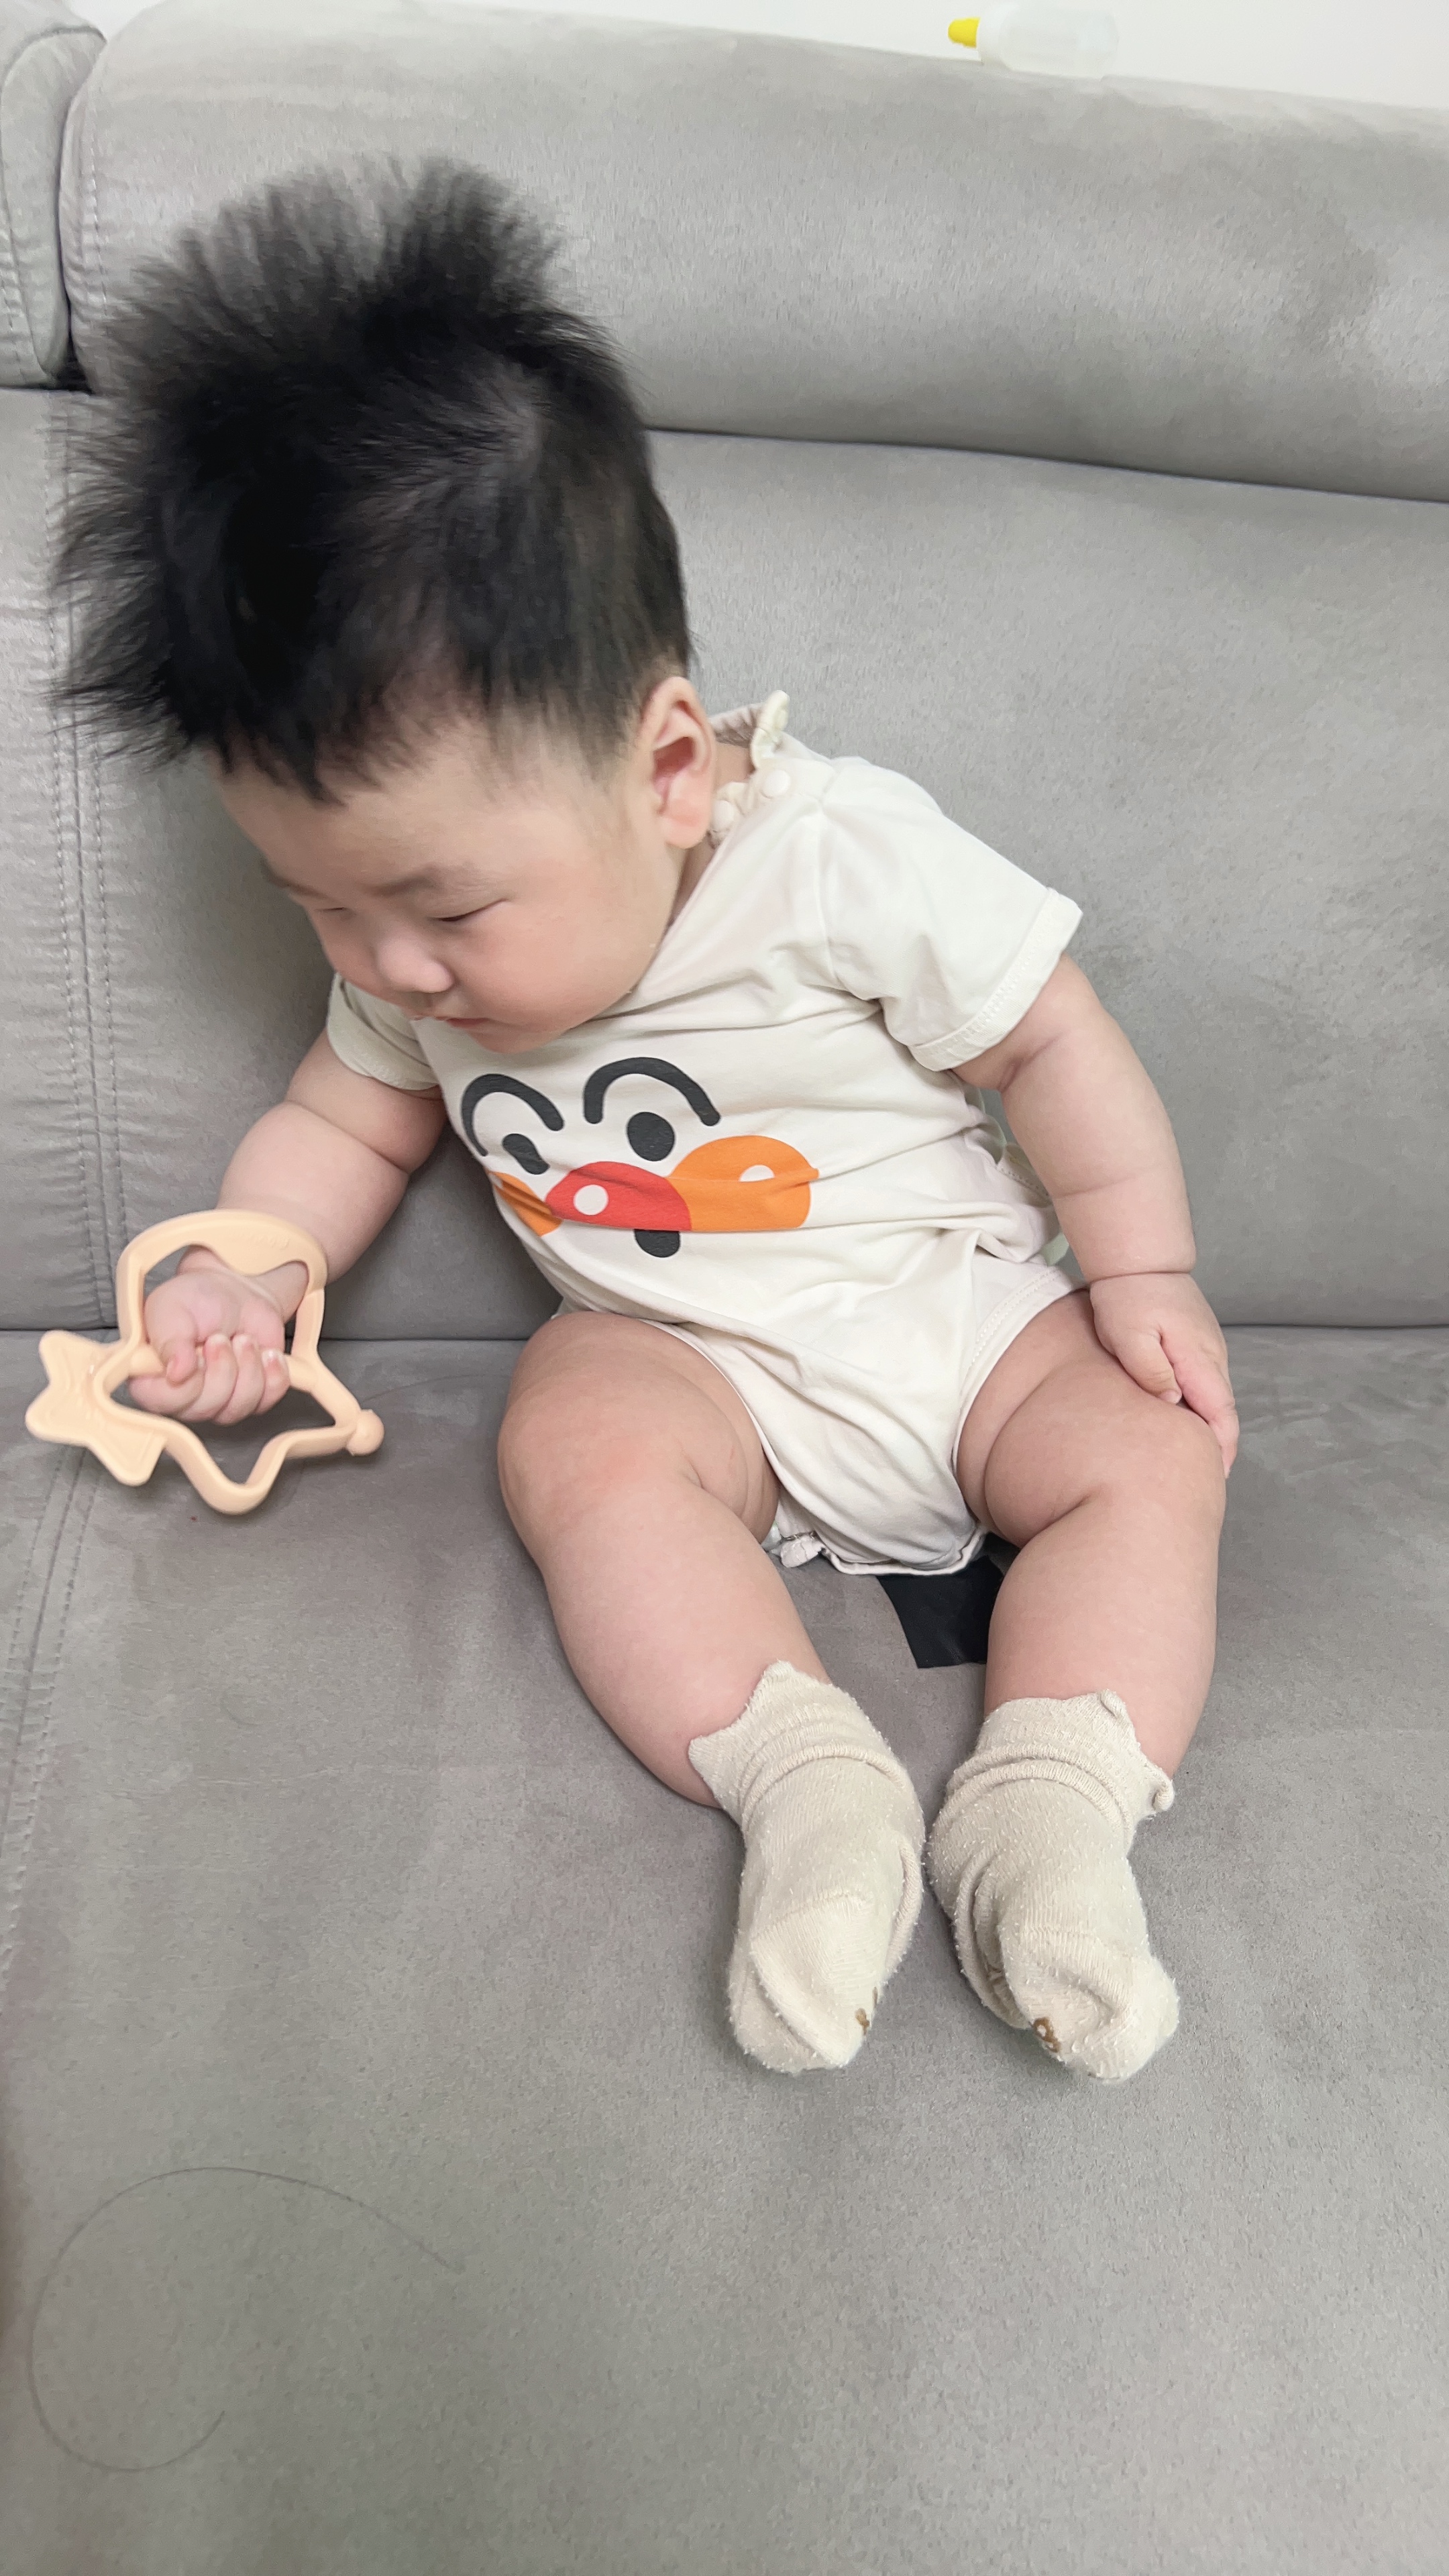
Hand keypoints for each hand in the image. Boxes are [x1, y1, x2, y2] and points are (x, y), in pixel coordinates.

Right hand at [132, 1262, 292, 1424]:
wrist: (237, 1292)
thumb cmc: (198, 1299)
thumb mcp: (172, 1307)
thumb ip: (169, 1339)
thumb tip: (177, 1372)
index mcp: (152, 1376)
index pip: (163, 1402)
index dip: (187, 1382)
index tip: (197, 1353)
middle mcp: (183, 1396)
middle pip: (206, 1408)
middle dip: (222, 1368)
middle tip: (220, 1337)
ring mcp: (218, 1402)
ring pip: (238, 1407)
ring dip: (247, 1367)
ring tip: (242, 1339)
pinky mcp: (251, 1398)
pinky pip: (267, 1401)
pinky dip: (272, 1374)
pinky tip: (265, 1352)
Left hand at [1088, 1272, 1238, 1474]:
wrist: (1139, 1260)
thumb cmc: (1129, 1296)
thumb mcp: (1129, 1333)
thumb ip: (1150, 1369)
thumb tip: (1172, 1401)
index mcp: (1199, 1358)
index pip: (1221, 1412)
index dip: (1222, 1446)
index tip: (1217, 1475)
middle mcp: (1212, 1356)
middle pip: (1223, 1411)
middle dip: (1219, 1445)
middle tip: (1206, 1479)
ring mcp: (1208, 1349)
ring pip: (1214, 1398)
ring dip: (1210, 1427)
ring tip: (1196, 1460)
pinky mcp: (1198, 1344)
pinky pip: (1204, 1384)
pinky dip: (1201, 1407)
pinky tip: (1185, 1422)